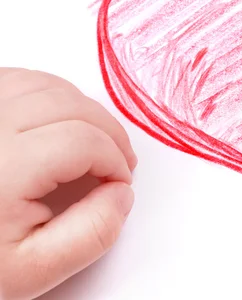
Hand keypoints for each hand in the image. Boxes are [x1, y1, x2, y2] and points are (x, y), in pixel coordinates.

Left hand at [0, 68, 136, 299]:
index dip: (115, 159)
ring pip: (47, 84)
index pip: (84, 142)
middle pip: (71, 105)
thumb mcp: (34, 270)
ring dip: (83, 109)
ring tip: (93, 140)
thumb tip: (122, 194)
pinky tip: (58, 122)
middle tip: (118, 160)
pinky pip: (19, 78)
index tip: (119, 181)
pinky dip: (50, 93)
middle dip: (109, 131)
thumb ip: (90, 235)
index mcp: (3, 170)